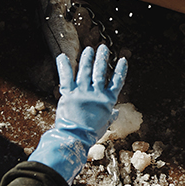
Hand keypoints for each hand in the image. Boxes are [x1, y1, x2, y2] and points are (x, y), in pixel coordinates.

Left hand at [29, 45, 126, 183]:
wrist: (75, 137)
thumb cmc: (90, 134)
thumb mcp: (104, 124)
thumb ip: (110, 116)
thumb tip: (116, 113)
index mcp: (107, 100)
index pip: (116, 82)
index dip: (120, 70)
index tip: (123, 59)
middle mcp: (95, 93)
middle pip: (100, 72)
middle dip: (102, 58)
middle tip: (103, 48)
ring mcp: (82, 92)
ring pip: (85, 71)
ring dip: (87, 58)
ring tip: (89, 49)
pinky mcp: (68, 93)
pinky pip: (66, 76)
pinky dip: (63, 65)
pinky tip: (62, 55)